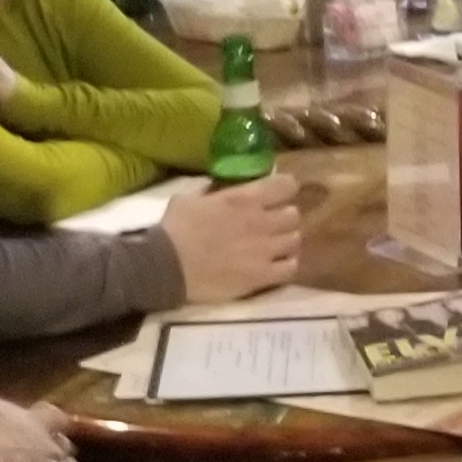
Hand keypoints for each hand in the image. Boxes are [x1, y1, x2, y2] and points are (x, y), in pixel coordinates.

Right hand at [161, 173, 302, 303]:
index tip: (278, 194)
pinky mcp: (263, 276)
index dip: (284, 189)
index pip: (286, 185)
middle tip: (272, 225)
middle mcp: (261, 221)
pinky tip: (275, 267)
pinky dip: (286, 266)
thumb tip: (216, 186)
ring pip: (296, 240)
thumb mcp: (188, 199)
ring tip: (274, 248)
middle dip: (284, 218)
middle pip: (294, 214)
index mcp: (244, 199)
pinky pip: (291, 268)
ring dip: (286, 242)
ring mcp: (265, 250)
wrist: (166, 266)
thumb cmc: (174, 229)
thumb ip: (209, 191)